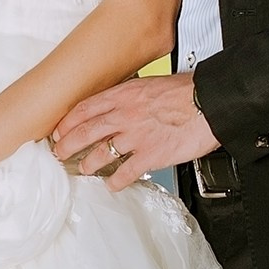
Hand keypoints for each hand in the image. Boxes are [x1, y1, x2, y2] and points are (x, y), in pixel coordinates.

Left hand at [50, 73, 216, 189]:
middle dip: (67, 145)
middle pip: (85, 132)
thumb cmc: (186, 92)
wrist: (209, 103)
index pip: (84, 109)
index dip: (67, 123)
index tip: (60, 131)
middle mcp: (125, 115)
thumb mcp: (150, 84)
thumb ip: (131, 95)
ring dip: (88, 164)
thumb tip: (120, 103)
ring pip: (101, 154)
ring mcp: (136, 137)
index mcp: (124, 95)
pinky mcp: (151, 155)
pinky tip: (111, 185)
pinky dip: (115, 182)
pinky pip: (125, 173)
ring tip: (84, 169)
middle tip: (60, 153)